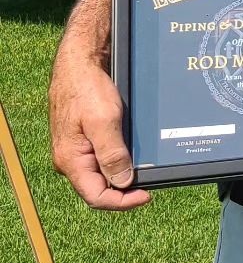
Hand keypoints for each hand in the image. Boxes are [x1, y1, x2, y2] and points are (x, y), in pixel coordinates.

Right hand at [49, 48, 150, 209]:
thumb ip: (112, 154)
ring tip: (147, 169)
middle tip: (150, 183)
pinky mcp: (88, 135)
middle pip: (100, 186)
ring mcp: (80, 147)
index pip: (96, 196)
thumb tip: (122, 183)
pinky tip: (136, 153)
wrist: (81, 61)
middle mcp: (73, 158)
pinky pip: (104, 154)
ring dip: (124, 173)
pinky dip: (121, 157)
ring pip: (103, 171)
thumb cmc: (87, 88)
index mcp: (71, 160)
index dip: (122, 201)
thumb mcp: (104, 121)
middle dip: (125, 189)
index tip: (147, 194)